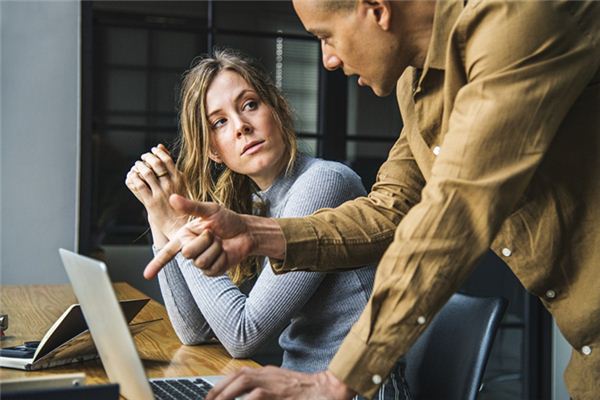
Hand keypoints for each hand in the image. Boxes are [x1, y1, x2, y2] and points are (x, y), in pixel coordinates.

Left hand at [125, 144, 185, 239]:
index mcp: (180, 179)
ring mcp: (161, 193)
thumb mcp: (181, 183)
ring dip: (139, 167)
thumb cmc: (180, 203)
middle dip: (147, 158)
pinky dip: (134, 178)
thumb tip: (160, 146)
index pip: (167, 159)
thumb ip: (170, 166)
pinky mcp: (151, 202)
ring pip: (147, 173)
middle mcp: (171, 185)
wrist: (179, 225)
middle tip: (143, 158)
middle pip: (156, 164)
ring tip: (137, 166)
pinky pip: (139, 185)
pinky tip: (132, 176)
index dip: (157, 153)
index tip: (152, 150)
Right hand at [143, 194, 255, 278]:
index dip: (156, 264)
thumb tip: (172, 198)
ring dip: (214, 249)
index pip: (167, 251)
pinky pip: (212, 268)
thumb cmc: (227, 219)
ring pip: (200, 261)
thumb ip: (191, 206)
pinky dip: (221, 258)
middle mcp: (190, 249)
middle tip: (213, 234)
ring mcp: (201, 262)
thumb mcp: (210, 210)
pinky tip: (225, 252)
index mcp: (185, 236)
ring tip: (220, 242)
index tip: (146, 275)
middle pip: (187, 253)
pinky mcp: (212, 270)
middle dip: (204, 241)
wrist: (246, 232)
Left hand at [206, 367, 354, 399]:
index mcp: (267, 372)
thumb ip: (264, 390)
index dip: (222, 384)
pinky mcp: (280, 393)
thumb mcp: (281, 386)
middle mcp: (269, 374)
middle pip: (238, 376)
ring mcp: (274, 383)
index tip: (211, 396)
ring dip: (228, 393)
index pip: (239, 373)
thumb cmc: (305, 390)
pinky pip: (257, 397)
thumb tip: (249, 397)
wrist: (328, 389)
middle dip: (219, 389)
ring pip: (244, 382)